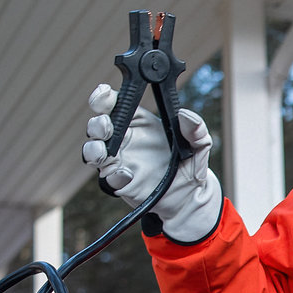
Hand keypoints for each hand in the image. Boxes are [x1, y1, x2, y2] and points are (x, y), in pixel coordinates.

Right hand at [82, 83, 221, 242]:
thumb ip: (197, 129)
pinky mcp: (119, 183)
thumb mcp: (199, 145)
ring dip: (93, 149)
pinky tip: (127, 174)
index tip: (104, 95)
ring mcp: (118, 161)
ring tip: (104, 151)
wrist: (189, 197)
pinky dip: (113, 176)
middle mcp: (123, 139)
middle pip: (97, 126)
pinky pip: (107, 179)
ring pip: (92, 151)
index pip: (114, 104)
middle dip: (97, 124)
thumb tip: (186, 115)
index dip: (103, 97)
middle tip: (106, 127)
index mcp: (138, 122)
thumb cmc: (190, 164)